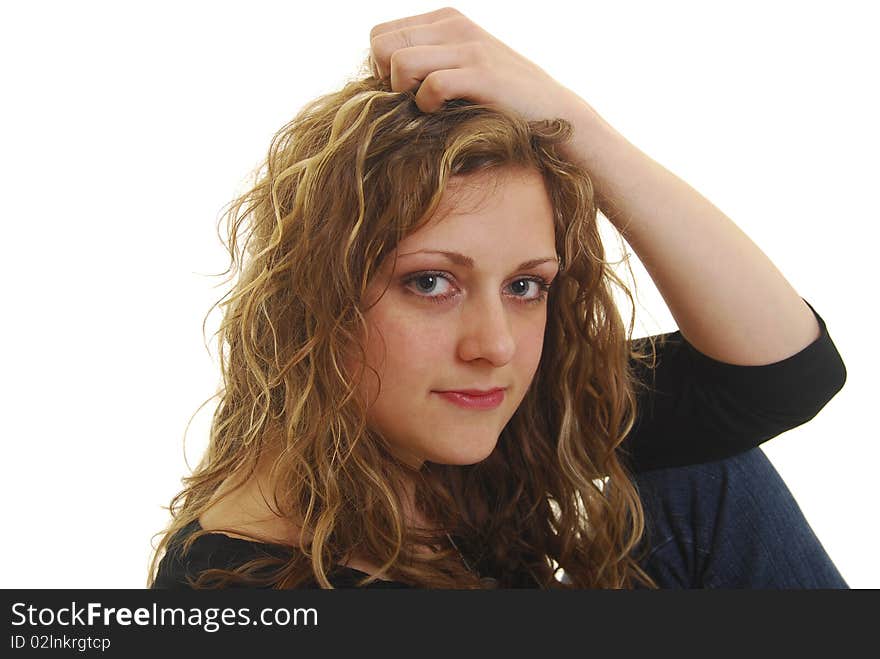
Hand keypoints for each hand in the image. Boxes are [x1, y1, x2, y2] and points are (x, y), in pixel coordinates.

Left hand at [368, 6, 586, 123]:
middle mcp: (455, 25)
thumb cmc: (499, 98)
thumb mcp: (461, 66)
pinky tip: (443, 113)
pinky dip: (428, 106)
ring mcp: (469, 48)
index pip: (380, 34)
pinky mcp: (482, 75)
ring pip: (400, 63)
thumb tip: (379, 79)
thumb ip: (427, 61)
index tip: (403, 91)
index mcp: (445, 20)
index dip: (381, 68)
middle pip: (382, 46)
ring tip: (427, 108)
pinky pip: (431, 86)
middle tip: (411, 101)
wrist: (552, 111)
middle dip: (387, 80)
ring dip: (405, 94)